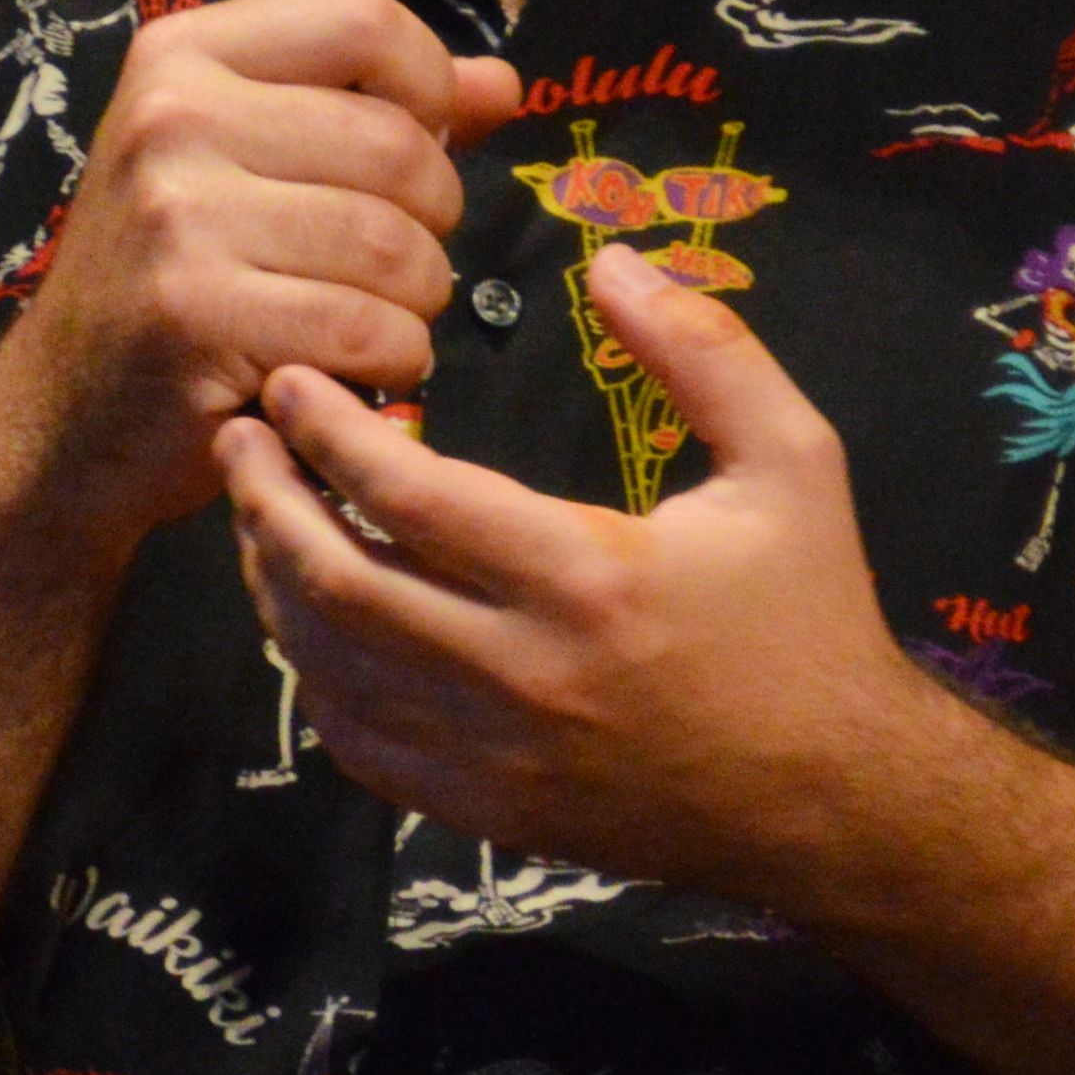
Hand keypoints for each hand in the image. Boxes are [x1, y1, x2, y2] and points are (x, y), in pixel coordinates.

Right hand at [0, 0, 519, 544]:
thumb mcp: (250, 164)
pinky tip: (349, 368)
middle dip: (431, 220)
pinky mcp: (196, 313)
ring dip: (415, 301)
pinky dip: (389, 360)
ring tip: (370, 317)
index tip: (421, 144)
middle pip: (398, 145)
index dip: (429, 84)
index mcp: (183, 55)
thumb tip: (502, 85)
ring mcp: (177, 215)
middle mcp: (172, 116)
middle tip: (392, 263)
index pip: (364, 20)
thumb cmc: (174, 278)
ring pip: (394, 246)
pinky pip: (368, 328)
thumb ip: (377, 113)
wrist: (62, 417)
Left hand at [215, 243, 987, 905]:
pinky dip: (317, 681)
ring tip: (260, 518)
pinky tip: (311, 626)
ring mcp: (498, 758)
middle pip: (339, 587)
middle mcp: (523, 675)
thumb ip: (707, 351)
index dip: (331, 433)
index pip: (409, 499)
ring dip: (277, 588)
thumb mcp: (793, 460)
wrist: (835, 798)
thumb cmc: (809, 617)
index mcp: (588, 579)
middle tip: (238, 441)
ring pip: (334, 671)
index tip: (293, 383)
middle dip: (266, 506)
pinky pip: (362, 748)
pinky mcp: (490, 813)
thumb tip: (613, 262)